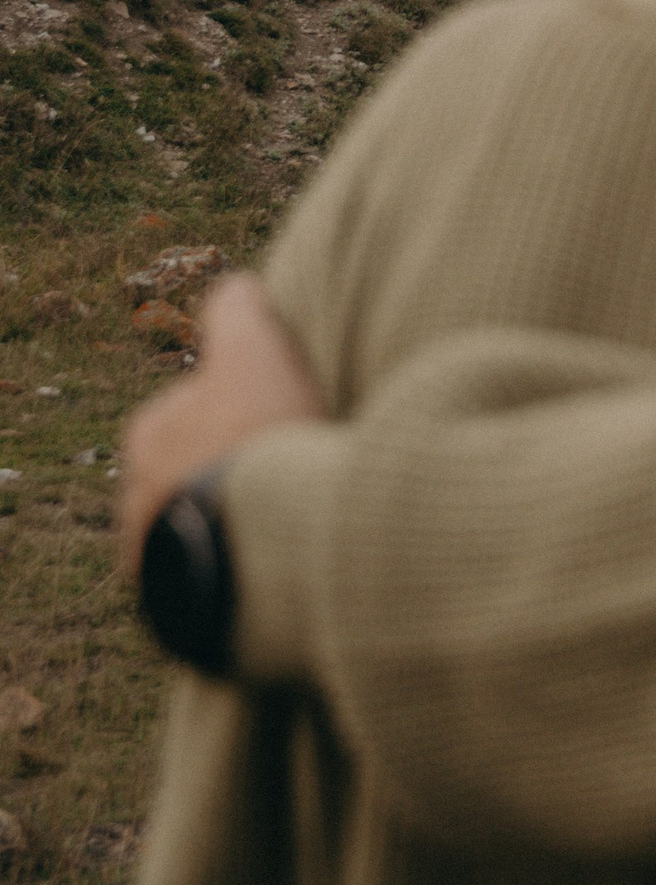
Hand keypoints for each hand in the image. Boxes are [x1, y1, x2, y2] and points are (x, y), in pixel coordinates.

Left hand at [115, 274, 325, 578]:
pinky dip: (238, 556)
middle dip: (233, 460)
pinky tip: (275, 548)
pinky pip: (214, 566)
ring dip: (235, 511)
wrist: (262, 540)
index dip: (246, 403)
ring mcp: (157, 548)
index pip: (199, 403)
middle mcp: (138, 489)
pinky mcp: (179, 600)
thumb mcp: (254, 350)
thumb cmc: (257, 436)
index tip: (282, 414)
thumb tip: (236, 284)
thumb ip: (239, 308)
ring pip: (204, 515)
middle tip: (289, 461)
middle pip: (197, 461)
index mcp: (150, 428)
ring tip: (288, 510)